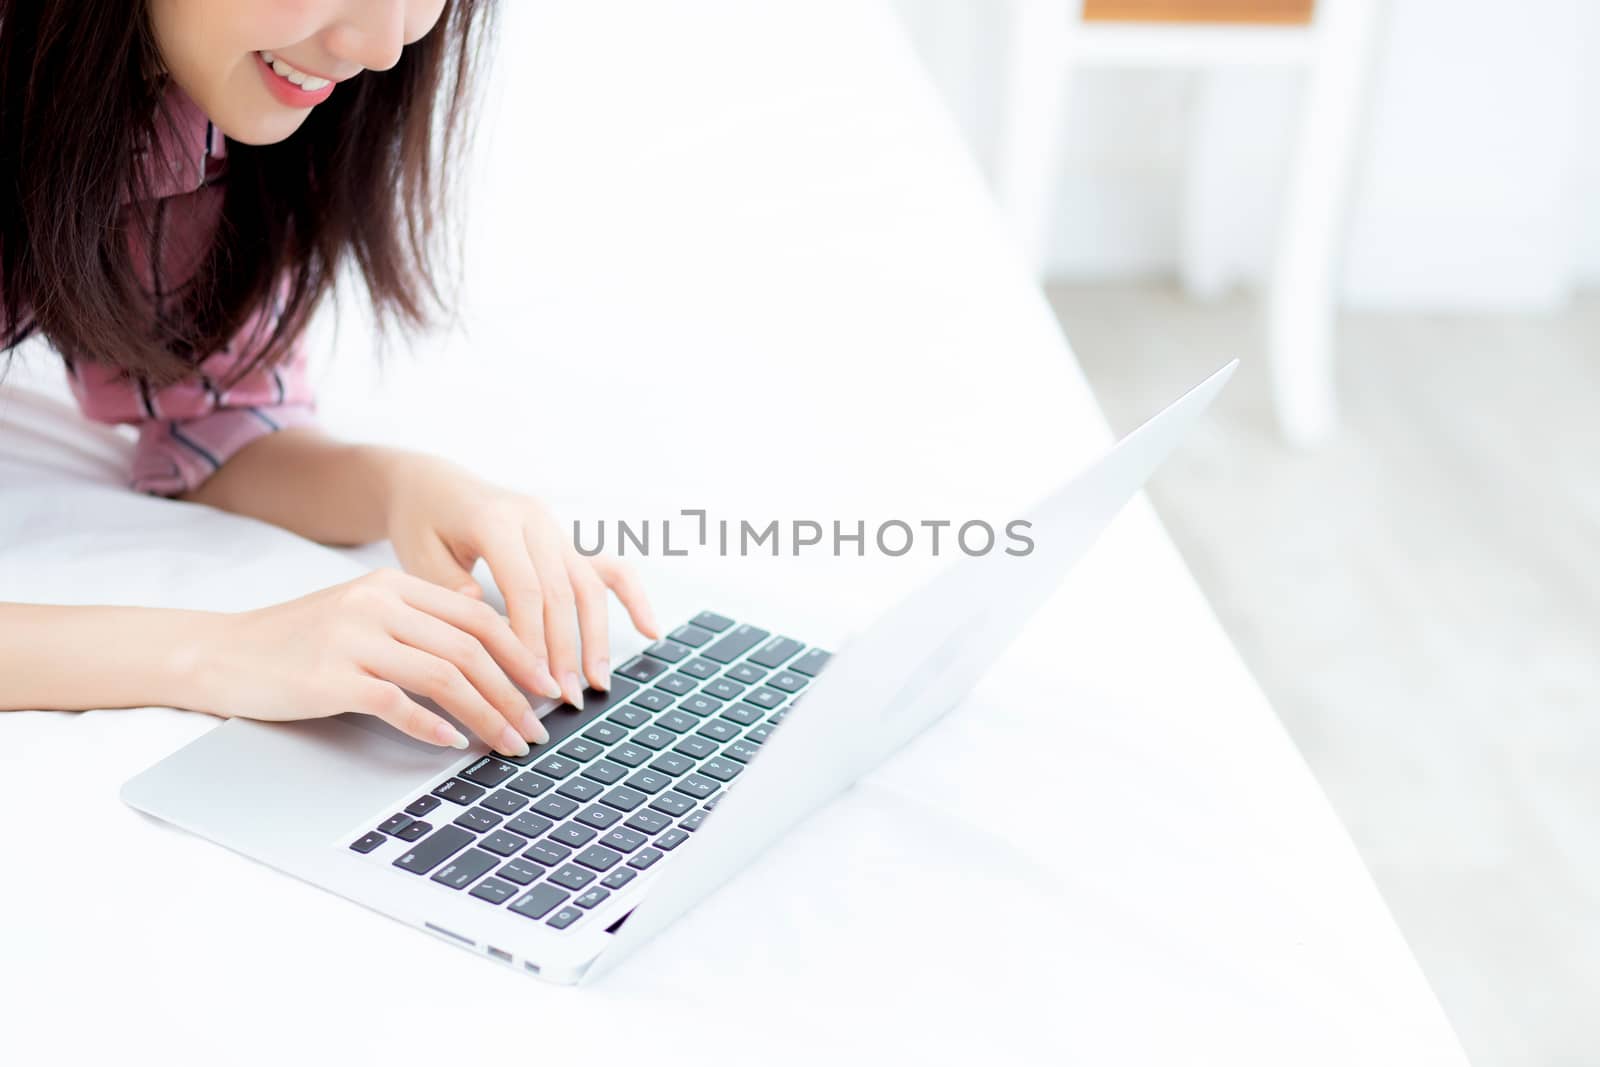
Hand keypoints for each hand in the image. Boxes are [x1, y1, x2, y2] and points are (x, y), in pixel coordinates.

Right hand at [195, 569, 555, 755]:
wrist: (221, 653)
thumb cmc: (298, 641)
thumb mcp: (363, 613)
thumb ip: (418, 622)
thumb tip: (485, 650)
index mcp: (393, 584)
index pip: (478, 616)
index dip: (521, 652)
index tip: (547, 685)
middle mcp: (377, 603)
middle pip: (470, 648)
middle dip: (514, 693)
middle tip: (538, 728)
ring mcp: (353, 638)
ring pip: (445, 677)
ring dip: (487, 716)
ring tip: (509, 744)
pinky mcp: (330, 677)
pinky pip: (398, 703)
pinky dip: (432, 727)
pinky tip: (453, 745)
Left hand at [380, 454, 660, 705]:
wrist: (431, 483)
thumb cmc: (421, 519)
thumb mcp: (417, 554)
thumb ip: (451, 591)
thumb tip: (491, 631)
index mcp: (496, 519)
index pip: (526, 588)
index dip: (533, 638)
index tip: (534, 681)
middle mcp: (535, 520)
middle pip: (562, 591)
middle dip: (566, 649)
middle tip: (564, 696)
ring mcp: (556, 528)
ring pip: (589, 585)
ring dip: (596, 637)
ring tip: (596, 682)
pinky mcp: (568, 540)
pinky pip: (609, 568)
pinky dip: (633, 598)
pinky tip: (650, 630)